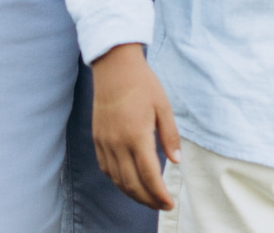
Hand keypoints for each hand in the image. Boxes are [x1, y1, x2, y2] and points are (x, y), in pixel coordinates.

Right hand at [90, 45, 178, 209]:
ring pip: (117, 179)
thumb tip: (176, 162)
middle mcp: (117, 143)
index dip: (159, 194)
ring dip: (132, 193)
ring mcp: (104, 143)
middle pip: (131, 183)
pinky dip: (118, 180)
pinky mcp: (97, 139)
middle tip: (162, 205)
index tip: (169, 203)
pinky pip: (106, 169)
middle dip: (147, 199)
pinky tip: (129, 181)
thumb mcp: (163, 107)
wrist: (114, 68)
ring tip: (148, 198)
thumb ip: (169, 136)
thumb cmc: (143, 84)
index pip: (149, 175)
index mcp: (136, 136)